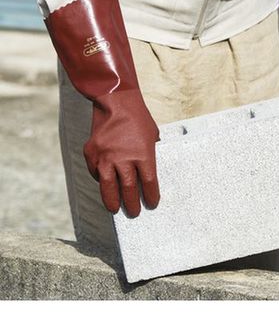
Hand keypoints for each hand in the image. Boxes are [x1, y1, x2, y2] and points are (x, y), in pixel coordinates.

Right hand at [83, 89, 159, 217]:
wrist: (115, 101)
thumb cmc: (138, 118)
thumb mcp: (151, 136)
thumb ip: (149, 155)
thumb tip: (148, 174)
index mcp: (143, 155)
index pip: (149, 183)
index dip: (151, 196)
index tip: (152, 204)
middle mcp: (123, 158)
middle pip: (129, 189)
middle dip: (132, 203)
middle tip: (134, 212)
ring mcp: (105, 156)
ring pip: (108, 186)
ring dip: (112, 200)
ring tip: (115, 209)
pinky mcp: (91, 153)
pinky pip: (96, 172)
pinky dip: (101, 179)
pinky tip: (106, 183)